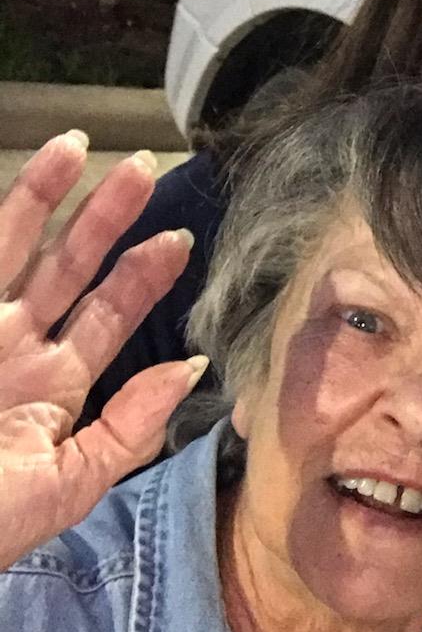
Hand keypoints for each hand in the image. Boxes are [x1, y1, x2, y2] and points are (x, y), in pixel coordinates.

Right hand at [0, 132, 203, 567]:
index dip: (141, 278)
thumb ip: (129, 428)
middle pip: (65, 267)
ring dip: (40, 198)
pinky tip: (20, 182)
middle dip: (102, 218)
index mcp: (53, 386)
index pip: (107, 316)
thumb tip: (193, 367)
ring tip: (72, 147)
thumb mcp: (68, 484)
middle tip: (141, 168)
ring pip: (9, 248)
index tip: (179, 241)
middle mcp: (13, 347)